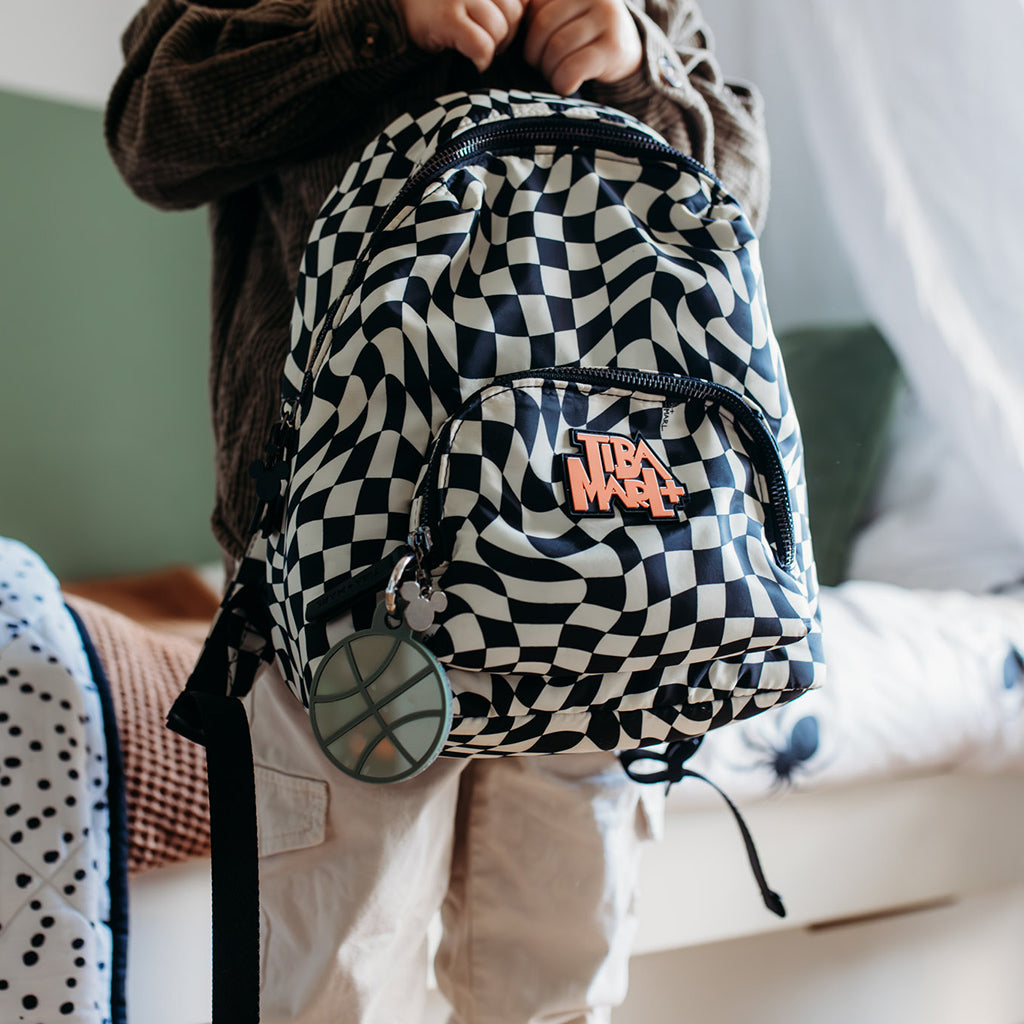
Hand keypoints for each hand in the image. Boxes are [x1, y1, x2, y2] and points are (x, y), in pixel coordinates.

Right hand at [398, 0, 526, 72]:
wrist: (394, 1)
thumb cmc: (436, 1)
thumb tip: (525, 10)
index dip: (513, 15)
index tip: (497, 23)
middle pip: (513, 13)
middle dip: (506, 33)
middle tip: (489, 40)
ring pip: (499, 29)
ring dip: (494, 47)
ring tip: (479, 48)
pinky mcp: (448, 18)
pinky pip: (482, 45)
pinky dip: (483, 58)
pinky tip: (476, 61)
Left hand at [522, 0, 642, 95]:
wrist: (624, 49)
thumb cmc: (579, 34)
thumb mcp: (559, 14)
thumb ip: (536, 13)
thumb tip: (503, 27)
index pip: (533, 8)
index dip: (528, 35)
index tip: (538, 48)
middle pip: (543, 27)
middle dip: (536, 55)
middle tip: (544, 65)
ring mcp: (607, 18)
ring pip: (557, 49)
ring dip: (550, 72)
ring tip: (557, 74)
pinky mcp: (613, 48)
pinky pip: (573, 68)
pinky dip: (563, 83)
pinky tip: (568, 84)